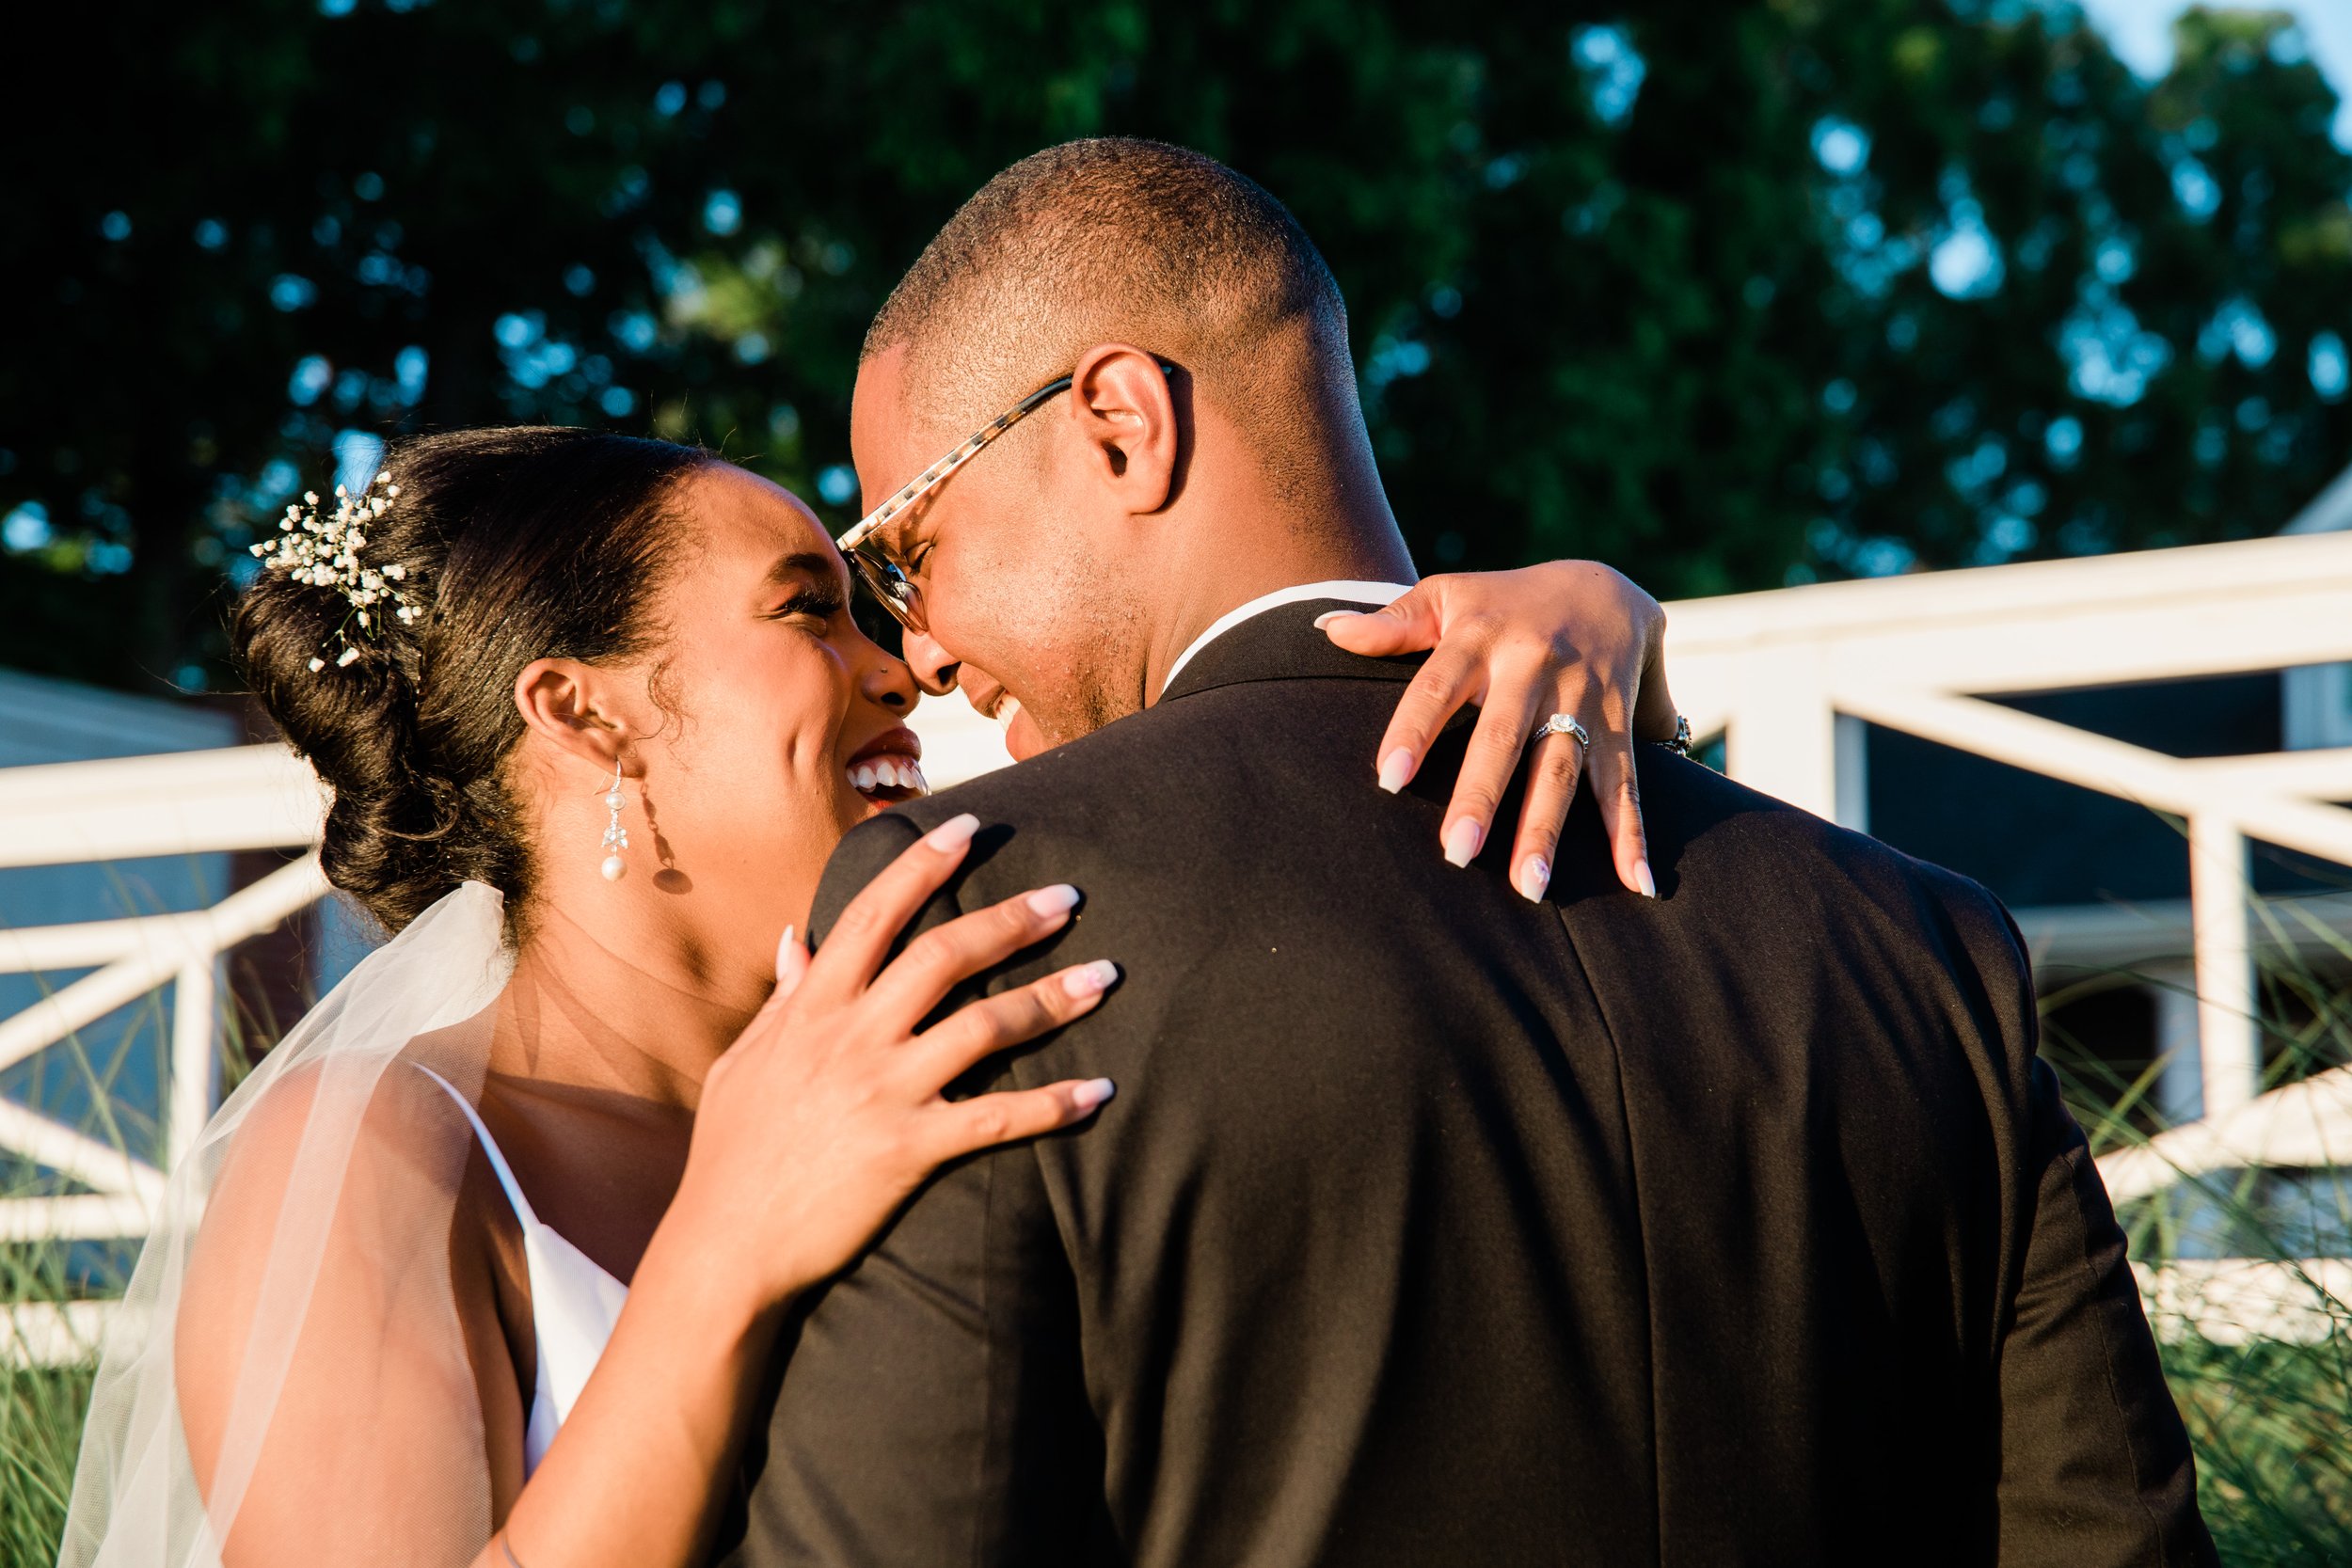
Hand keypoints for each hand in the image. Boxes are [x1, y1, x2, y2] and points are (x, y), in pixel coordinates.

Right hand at [672, 813, 1115, 1307]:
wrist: (726, 1247)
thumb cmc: (733, 1154)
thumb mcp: (745, 1061)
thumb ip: (782, 996)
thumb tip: (796, 934)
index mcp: (812, 1008)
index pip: (873, 915)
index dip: (922, 865)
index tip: (970, 826)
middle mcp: (851, 1037)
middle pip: (944, 956)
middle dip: (1011, 919)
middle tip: (1068, 898)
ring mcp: (883, 1091)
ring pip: (984, 1026)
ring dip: (1051, 997)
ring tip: (1105, 976)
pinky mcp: (909, 1149)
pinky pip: (996, 1118)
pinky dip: (1053, 1104)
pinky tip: (1100, 1091)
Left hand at [1321, 562, 1677, 901]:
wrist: (1605, 583)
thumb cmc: (1505, 601)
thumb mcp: (1450, 595)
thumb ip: (1394, 622)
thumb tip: (1328, 628)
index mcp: (1481, 638)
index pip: (1437, 686)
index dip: (1414, 729)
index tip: (1389, 778)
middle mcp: (1532, 669)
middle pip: (1503, 738)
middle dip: (1482, 796)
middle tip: (1457, 855)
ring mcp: (1580, 699)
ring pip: (1563, 769)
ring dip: (1548, 829)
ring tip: (1531, 887)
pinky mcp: (1620, 723)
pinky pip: (1626, 783)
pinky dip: (1631, 834)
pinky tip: (1635, 884)